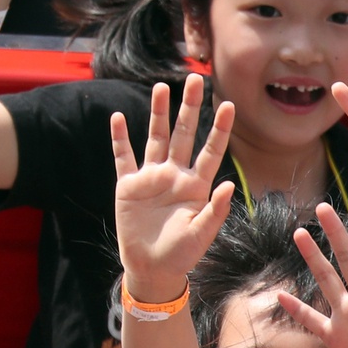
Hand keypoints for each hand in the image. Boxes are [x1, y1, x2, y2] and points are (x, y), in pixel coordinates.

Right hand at [113, 73, 234, 298]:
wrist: (152, 268)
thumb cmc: (182, 255)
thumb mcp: (201, 235)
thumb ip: (215, 211)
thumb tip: (228, 184)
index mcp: (197, 186)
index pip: (211, 150)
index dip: (220, 129)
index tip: (229, 105)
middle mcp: (175, 175)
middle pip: (184, 134)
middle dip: (189, 107)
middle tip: (195, 78)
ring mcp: (151, 178)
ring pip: (156, 138)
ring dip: (158, 113)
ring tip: (161, 87)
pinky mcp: (129, 186)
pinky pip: (123, 157)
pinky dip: (119, 138)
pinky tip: (118, 118)